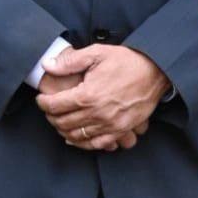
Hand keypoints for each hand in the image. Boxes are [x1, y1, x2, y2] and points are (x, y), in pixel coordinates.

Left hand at [36, 45, 169, 150]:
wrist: (155, 71)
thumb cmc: (126, 61)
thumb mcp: (97, 53)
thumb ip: (70, 61)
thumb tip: (47, 65)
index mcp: (88, 95)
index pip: (55, 105)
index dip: (43, 103)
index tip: (41, 99)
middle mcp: (97, 114)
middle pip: (63, 123)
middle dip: (51, 117)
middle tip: (49, 110)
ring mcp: (109, 125)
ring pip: (76, 136)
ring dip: (63, 130)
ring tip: (60, 121)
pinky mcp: (120, 131)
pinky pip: (95, 144)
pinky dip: (82, 143)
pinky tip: (76, 137)